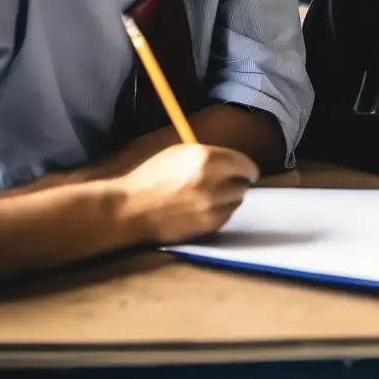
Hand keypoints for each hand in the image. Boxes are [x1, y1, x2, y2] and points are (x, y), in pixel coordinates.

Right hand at [117, 143, 258, 243]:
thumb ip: (207, 155)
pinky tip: (206, 208)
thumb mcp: (179, 153)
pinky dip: (222, 211)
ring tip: (213, 195)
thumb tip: (231, 162)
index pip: (244, 164)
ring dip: (231, 197)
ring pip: (238, 200)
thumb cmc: (152, 177)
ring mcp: (212, 205)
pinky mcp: (208, 224)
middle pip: (244, 183)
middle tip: (229, 182)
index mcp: (207, 158)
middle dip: (239, 181)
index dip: (247, 167)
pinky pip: (227, 216)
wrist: (132, 208)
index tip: (246, 170)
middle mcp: (214, 181)